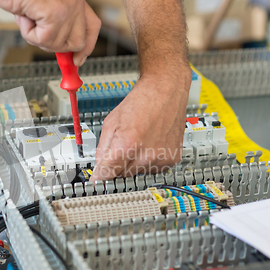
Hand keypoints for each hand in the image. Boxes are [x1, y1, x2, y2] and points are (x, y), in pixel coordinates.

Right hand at [0, 0, 100, 65]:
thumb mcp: (46, 9)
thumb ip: (60, 27)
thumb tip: (64, 50)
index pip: (93, 27)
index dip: (87, 47)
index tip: (78, 60)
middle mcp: (75, 1)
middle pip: (78, 43)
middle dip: (57, 46)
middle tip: (40, 37)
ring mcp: (67, 7)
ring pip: (58, 45)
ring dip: (38, 38)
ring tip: (29, 19)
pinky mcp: (54, 13)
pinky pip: (44, 40)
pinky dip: (30, 34)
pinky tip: (26, 18)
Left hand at [90, 65, 191, 180]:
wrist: (166, 90)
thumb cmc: (141, 101)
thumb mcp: (111, 122)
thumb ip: (102, 148)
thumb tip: (99, 168)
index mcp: (128, 144)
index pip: (108, 174)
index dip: (100, 176)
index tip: (97, 179)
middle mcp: (146, 155)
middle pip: (122, 175)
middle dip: (117, 165)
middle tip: (121, 146)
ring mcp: (161, 158)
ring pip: (137, 174)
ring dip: (133, 164)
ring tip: (138, 141)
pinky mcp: (172, 159)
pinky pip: (153, 170)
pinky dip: (148, 162)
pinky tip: (149, 144)